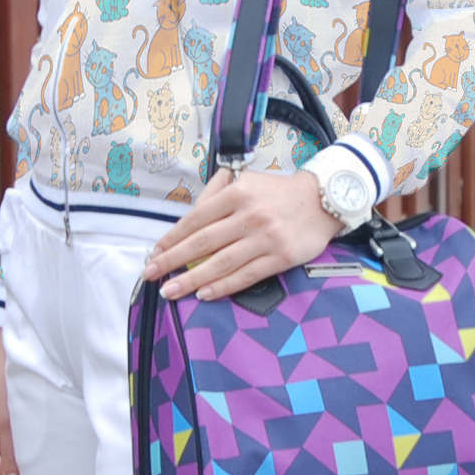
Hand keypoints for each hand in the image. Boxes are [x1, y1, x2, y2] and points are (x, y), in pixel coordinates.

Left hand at [143, 168, 341, 301]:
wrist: (323, 200)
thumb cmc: (278, 192)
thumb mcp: (246, 180)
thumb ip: (217, 190)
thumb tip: (190, 212)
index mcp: (237, 194)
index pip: (196, 219)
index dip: (173, 238)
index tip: (155, 252)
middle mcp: (249, 215)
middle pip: (203, 242)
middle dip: (173, 260)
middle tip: (151, 274)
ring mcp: (266, 238)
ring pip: (222, 262)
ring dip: (192, 279)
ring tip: (171, 291)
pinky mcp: (281, 257)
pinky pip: (247, 275)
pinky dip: (223, 286)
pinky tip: (204, 294)